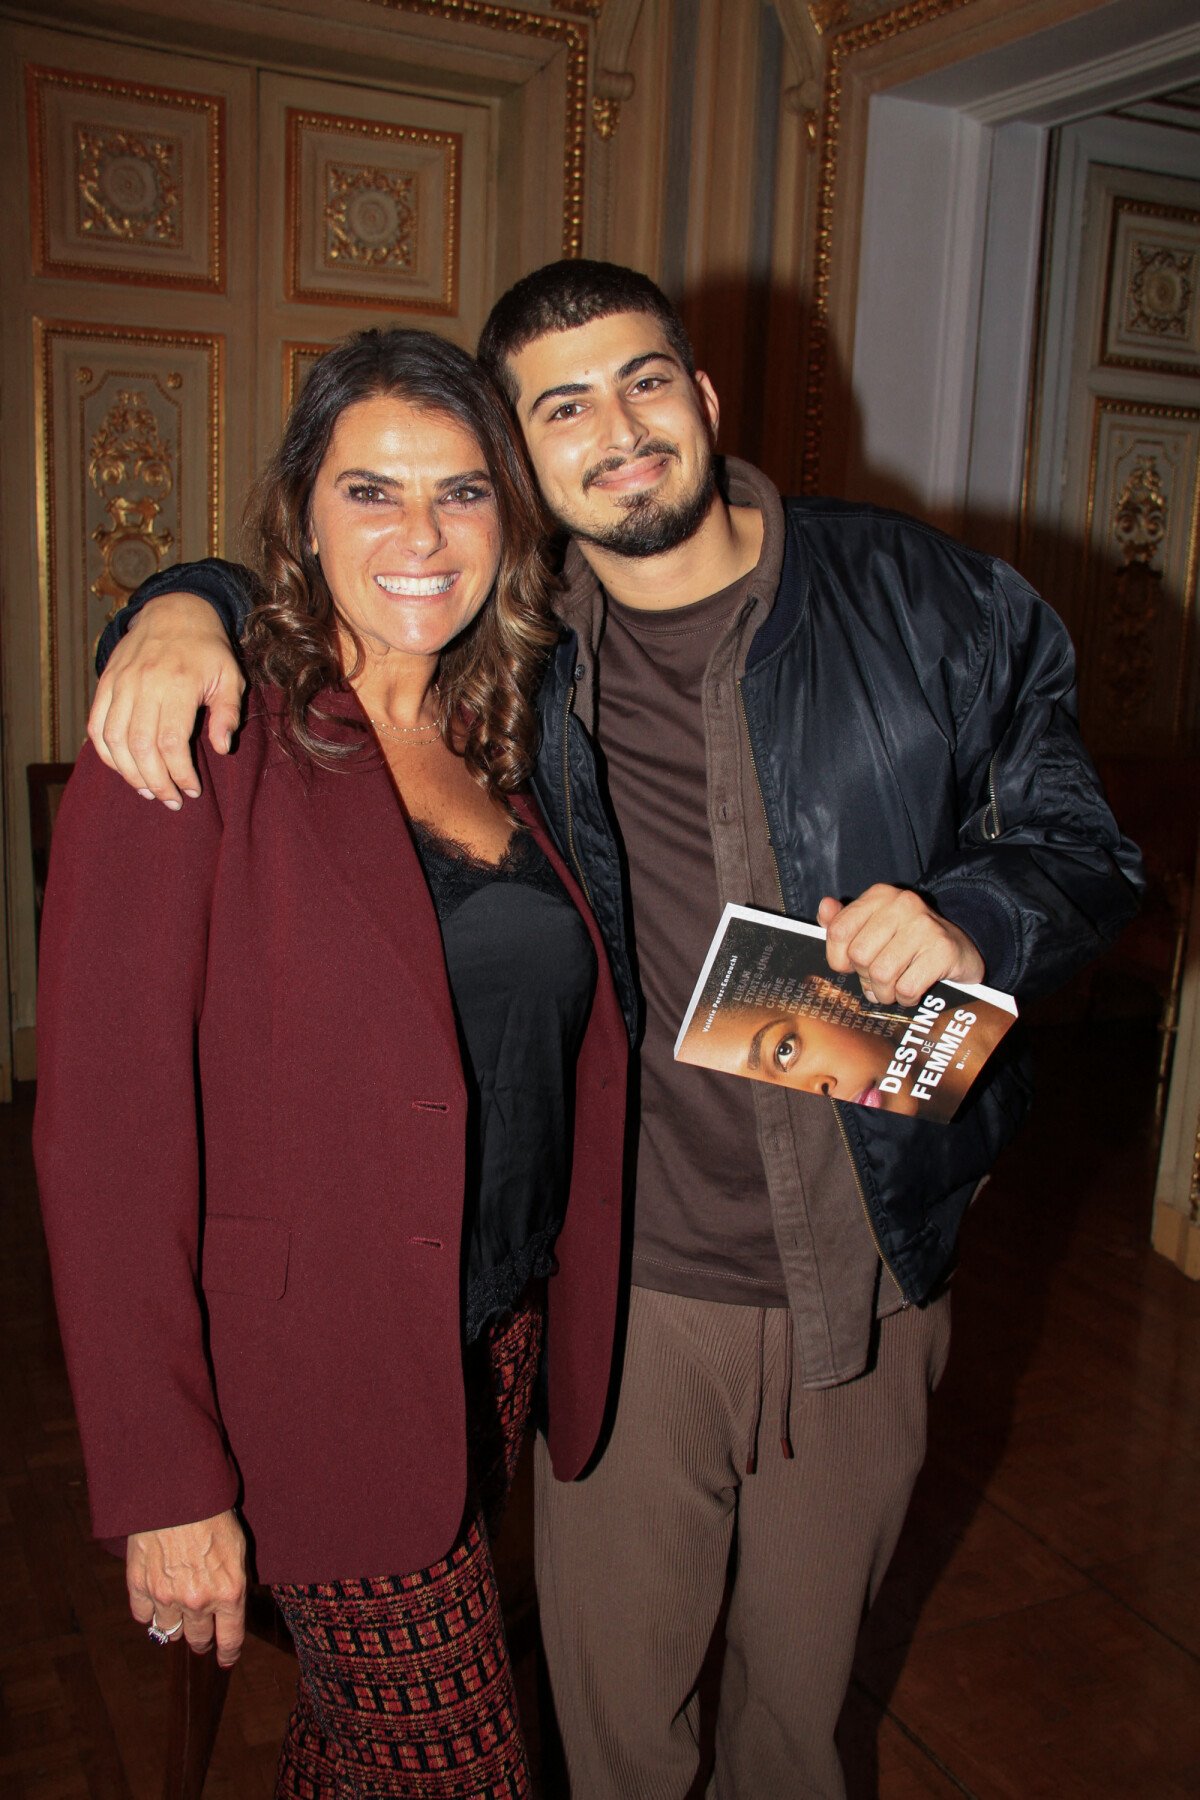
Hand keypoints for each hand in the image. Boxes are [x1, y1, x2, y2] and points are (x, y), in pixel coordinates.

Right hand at [88, 593, 244, 807]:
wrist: (174, 611)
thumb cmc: (207, 650)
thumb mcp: (230, 677)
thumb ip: (228, 714)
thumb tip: (222, 749)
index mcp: (178, 684)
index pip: (172, 743)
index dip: (180, 774)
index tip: (191, 790)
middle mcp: (144, 684)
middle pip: (140, 747)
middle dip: (156, 782)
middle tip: (171, 800)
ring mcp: (120, 683)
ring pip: (114, 740)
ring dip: (129, 773)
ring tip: (148, 791)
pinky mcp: (105, 683)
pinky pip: (96, 725)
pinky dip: (106, 753)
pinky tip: (124, 769)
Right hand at [127, 1508, 247, 1665]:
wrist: (176, 1493)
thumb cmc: (213, 1514)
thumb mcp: (238, 1547)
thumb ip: (234, 1581)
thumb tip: (230, 1605)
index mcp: (228, 1592)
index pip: (229, 1639)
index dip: (228, 1653)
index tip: (225, 1658)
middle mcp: (197, 1601)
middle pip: (198, 1640)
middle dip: (202, 1639)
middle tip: (202, 1635)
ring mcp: (165, 1597)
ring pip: (169, 1631)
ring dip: (176, 1624)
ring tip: (178, 1612)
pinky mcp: (139, 1587)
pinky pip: (143, 1615)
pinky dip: (149, 1610)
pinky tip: (156, 1598)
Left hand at [818, 885, 983, 1005]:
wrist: (961, 948)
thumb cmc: (909, 941)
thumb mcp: (875, 926)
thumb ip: (844, 921)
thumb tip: (825, 907)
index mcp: (879, 895)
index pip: (838, 931)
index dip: (839, 958)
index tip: (850, 966)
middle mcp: (902, 904)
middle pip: (859, 956)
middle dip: (865, 977)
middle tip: (879, 979)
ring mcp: (925, 926)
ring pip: (882, 975)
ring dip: (885, 992)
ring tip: (893, 988)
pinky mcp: (943, 950)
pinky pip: (907, 988)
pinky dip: (906, 998)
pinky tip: (913, 990)